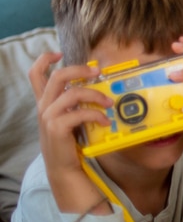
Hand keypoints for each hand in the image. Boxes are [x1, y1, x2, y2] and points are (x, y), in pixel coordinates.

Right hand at [29, 52, 108, 178]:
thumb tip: (97, 84)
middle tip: (97, 72)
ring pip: (73, 93)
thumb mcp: (68, 116)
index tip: (60, 54)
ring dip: (95, 95)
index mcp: (45, 102)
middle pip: (56, 77)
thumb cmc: (69, 140)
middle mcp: (43, 107)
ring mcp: (48, 117)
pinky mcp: (57, 128)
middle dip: (79, 70)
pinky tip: (105, 121)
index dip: (45, 60)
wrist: (63, 168)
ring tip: (109, 103)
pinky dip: (96, 114)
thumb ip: (75, 102)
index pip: (35, 74)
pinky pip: (80, 113)